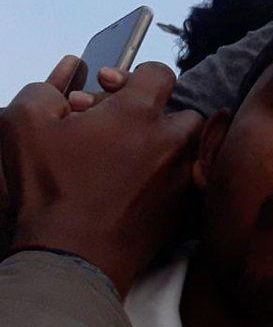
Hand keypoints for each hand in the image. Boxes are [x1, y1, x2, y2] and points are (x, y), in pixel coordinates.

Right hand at [1, 57, 201, 294]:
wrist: (73, 253)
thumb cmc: (49, 189)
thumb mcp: (26, 124)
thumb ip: (48, 90)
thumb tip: (68, 81)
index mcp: (137, 113)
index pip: (160, 73)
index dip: (137, 76)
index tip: (118, 89)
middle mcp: (171, 142)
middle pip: (184, 113)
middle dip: (159, 116)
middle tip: (124, 128)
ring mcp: (182, 177)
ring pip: (192, 149)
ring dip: (169, 147)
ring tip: (132, 156)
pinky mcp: (185, 208)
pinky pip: (191, 181)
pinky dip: (173, 178)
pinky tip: (139, 184)